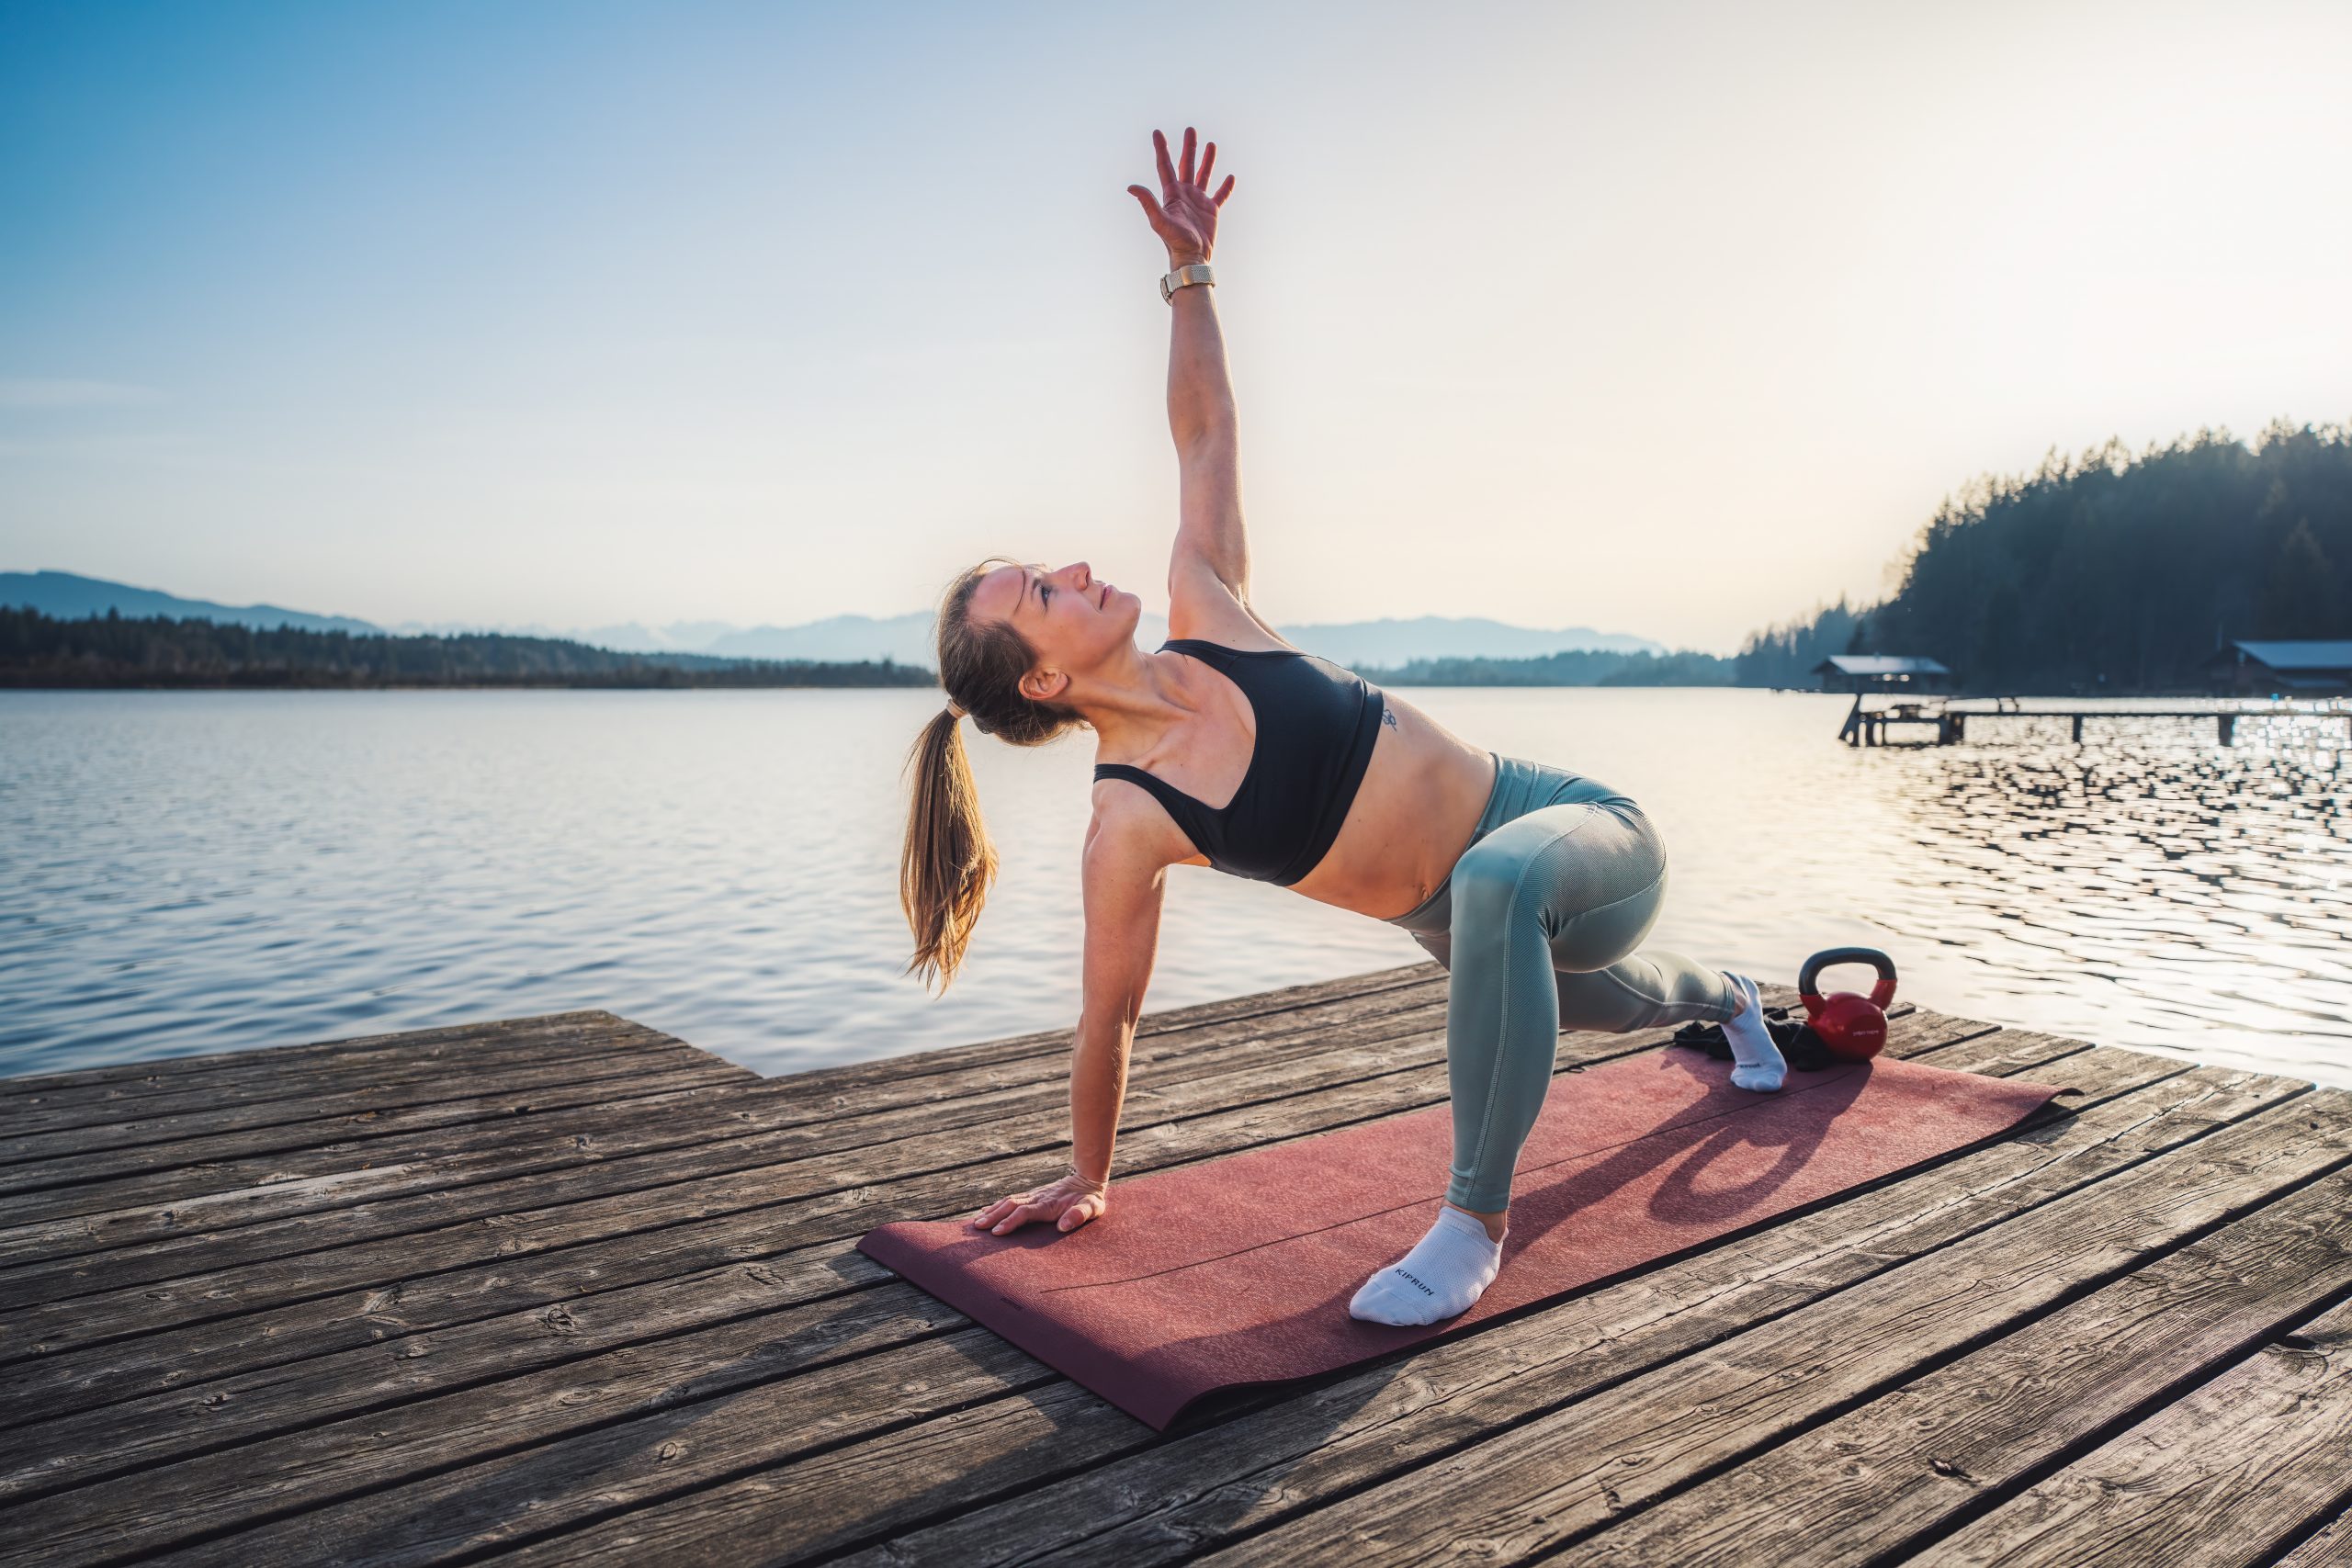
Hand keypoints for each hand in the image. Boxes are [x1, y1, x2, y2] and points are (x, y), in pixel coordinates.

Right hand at [969, 1170, 1108, 1234]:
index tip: (997, 1232)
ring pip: (1008, 1201)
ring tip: (976, 1222)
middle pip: (1011, 1205)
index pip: (1024, 1213)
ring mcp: (1033, 1195)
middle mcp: (1037, 1198)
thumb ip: (1079, 1216)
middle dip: (993, 1216)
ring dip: (992, 1211)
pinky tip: (986, 1211)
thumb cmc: (1090, 1199)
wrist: (1087, 1179)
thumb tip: (1063, 1226)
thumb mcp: (1092, 1208)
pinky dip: (997, 1205)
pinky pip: (1011, 1199)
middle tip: (977, 1227)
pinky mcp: (1032, 1195)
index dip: (1010, 1222)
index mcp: (1049, 1204)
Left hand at [1126, 126, 1233, 266]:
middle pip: (1186, 164)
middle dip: (1188, 147)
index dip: (1161, 149)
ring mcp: (1198, 201)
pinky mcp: (1211, 211)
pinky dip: (1226, 186)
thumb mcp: (1159, 220)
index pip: (1165, 166)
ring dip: (1207, 160)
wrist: (1192, 257)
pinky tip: (1230, 176)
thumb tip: (1131, 187)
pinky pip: (1220, 195)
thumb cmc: (1174, 241)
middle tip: (1190, 130)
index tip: (1157, 132)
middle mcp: (1185, 194)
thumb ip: (1147, 202)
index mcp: (1172, 194)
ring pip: (1203, 175)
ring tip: (1211, 144)